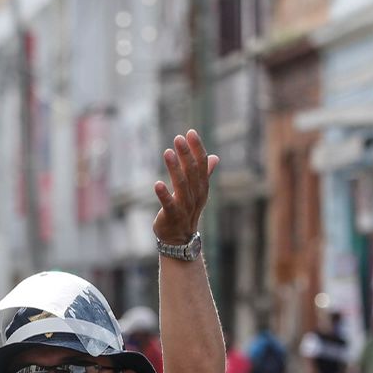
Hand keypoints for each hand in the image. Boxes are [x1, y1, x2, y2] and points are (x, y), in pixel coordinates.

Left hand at [153, 130, 218, 245]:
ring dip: (175, 169)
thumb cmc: (187, 211)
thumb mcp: (197, 192)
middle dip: (186, 154)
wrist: (180, 239)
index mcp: (202, 188)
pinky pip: (169, 205)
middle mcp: (195, 196)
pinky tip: (157, 184)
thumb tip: (215, 157)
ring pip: (181, 185)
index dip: (197, 148)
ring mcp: (184, 207)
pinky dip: (163, 195)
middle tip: (178, 138)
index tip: (190, 132)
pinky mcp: (172, 216)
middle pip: (192, 172)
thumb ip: (205, 174)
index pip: (202, 165)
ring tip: (167, 152)